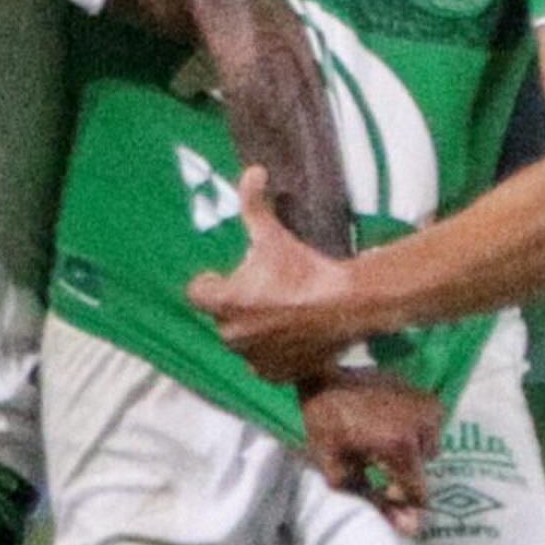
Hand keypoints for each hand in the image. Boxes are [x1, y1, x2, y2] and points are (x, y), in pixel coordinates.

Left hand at [185, 165, 376, 384]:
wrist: (347, 305)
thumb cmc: (304, 269)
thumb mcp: (274, 234)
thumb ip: (254, 204)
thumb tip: (251, 170)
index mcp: (224, 302)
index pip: (197, 293)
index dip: (211, 283)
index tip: (227, 276)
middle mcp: (231, 335)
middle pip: (221, 318)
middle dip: (235, 305)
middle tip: (262, 291)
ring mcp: (252, 358)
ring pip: (242, 342)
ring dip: (253, 329)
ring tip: (279, 313)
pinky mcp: (274, 374)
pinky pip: (262, 364)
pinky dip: (271, 352)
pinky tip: (290, 335)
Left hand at [300, 368, 437, 535]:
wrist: (324, 378)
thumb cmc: (326, 427)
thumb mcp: (341, 473)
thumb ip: (378, 503)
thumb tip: (412, 531)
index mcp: (401, 446)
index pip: (419, 493)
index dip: (400, 498)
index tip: (379, 486)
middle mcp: (424, 425)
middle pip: (423, 471)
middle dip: (402, 472)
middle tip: (373, 460)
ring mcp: (428, 407)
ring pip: (429, 449)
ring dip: (408, 452)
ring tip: (379, 440)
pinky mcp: (427, 395)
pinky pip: (429, 427)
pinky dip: (413, 432)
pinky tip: (388, 424)